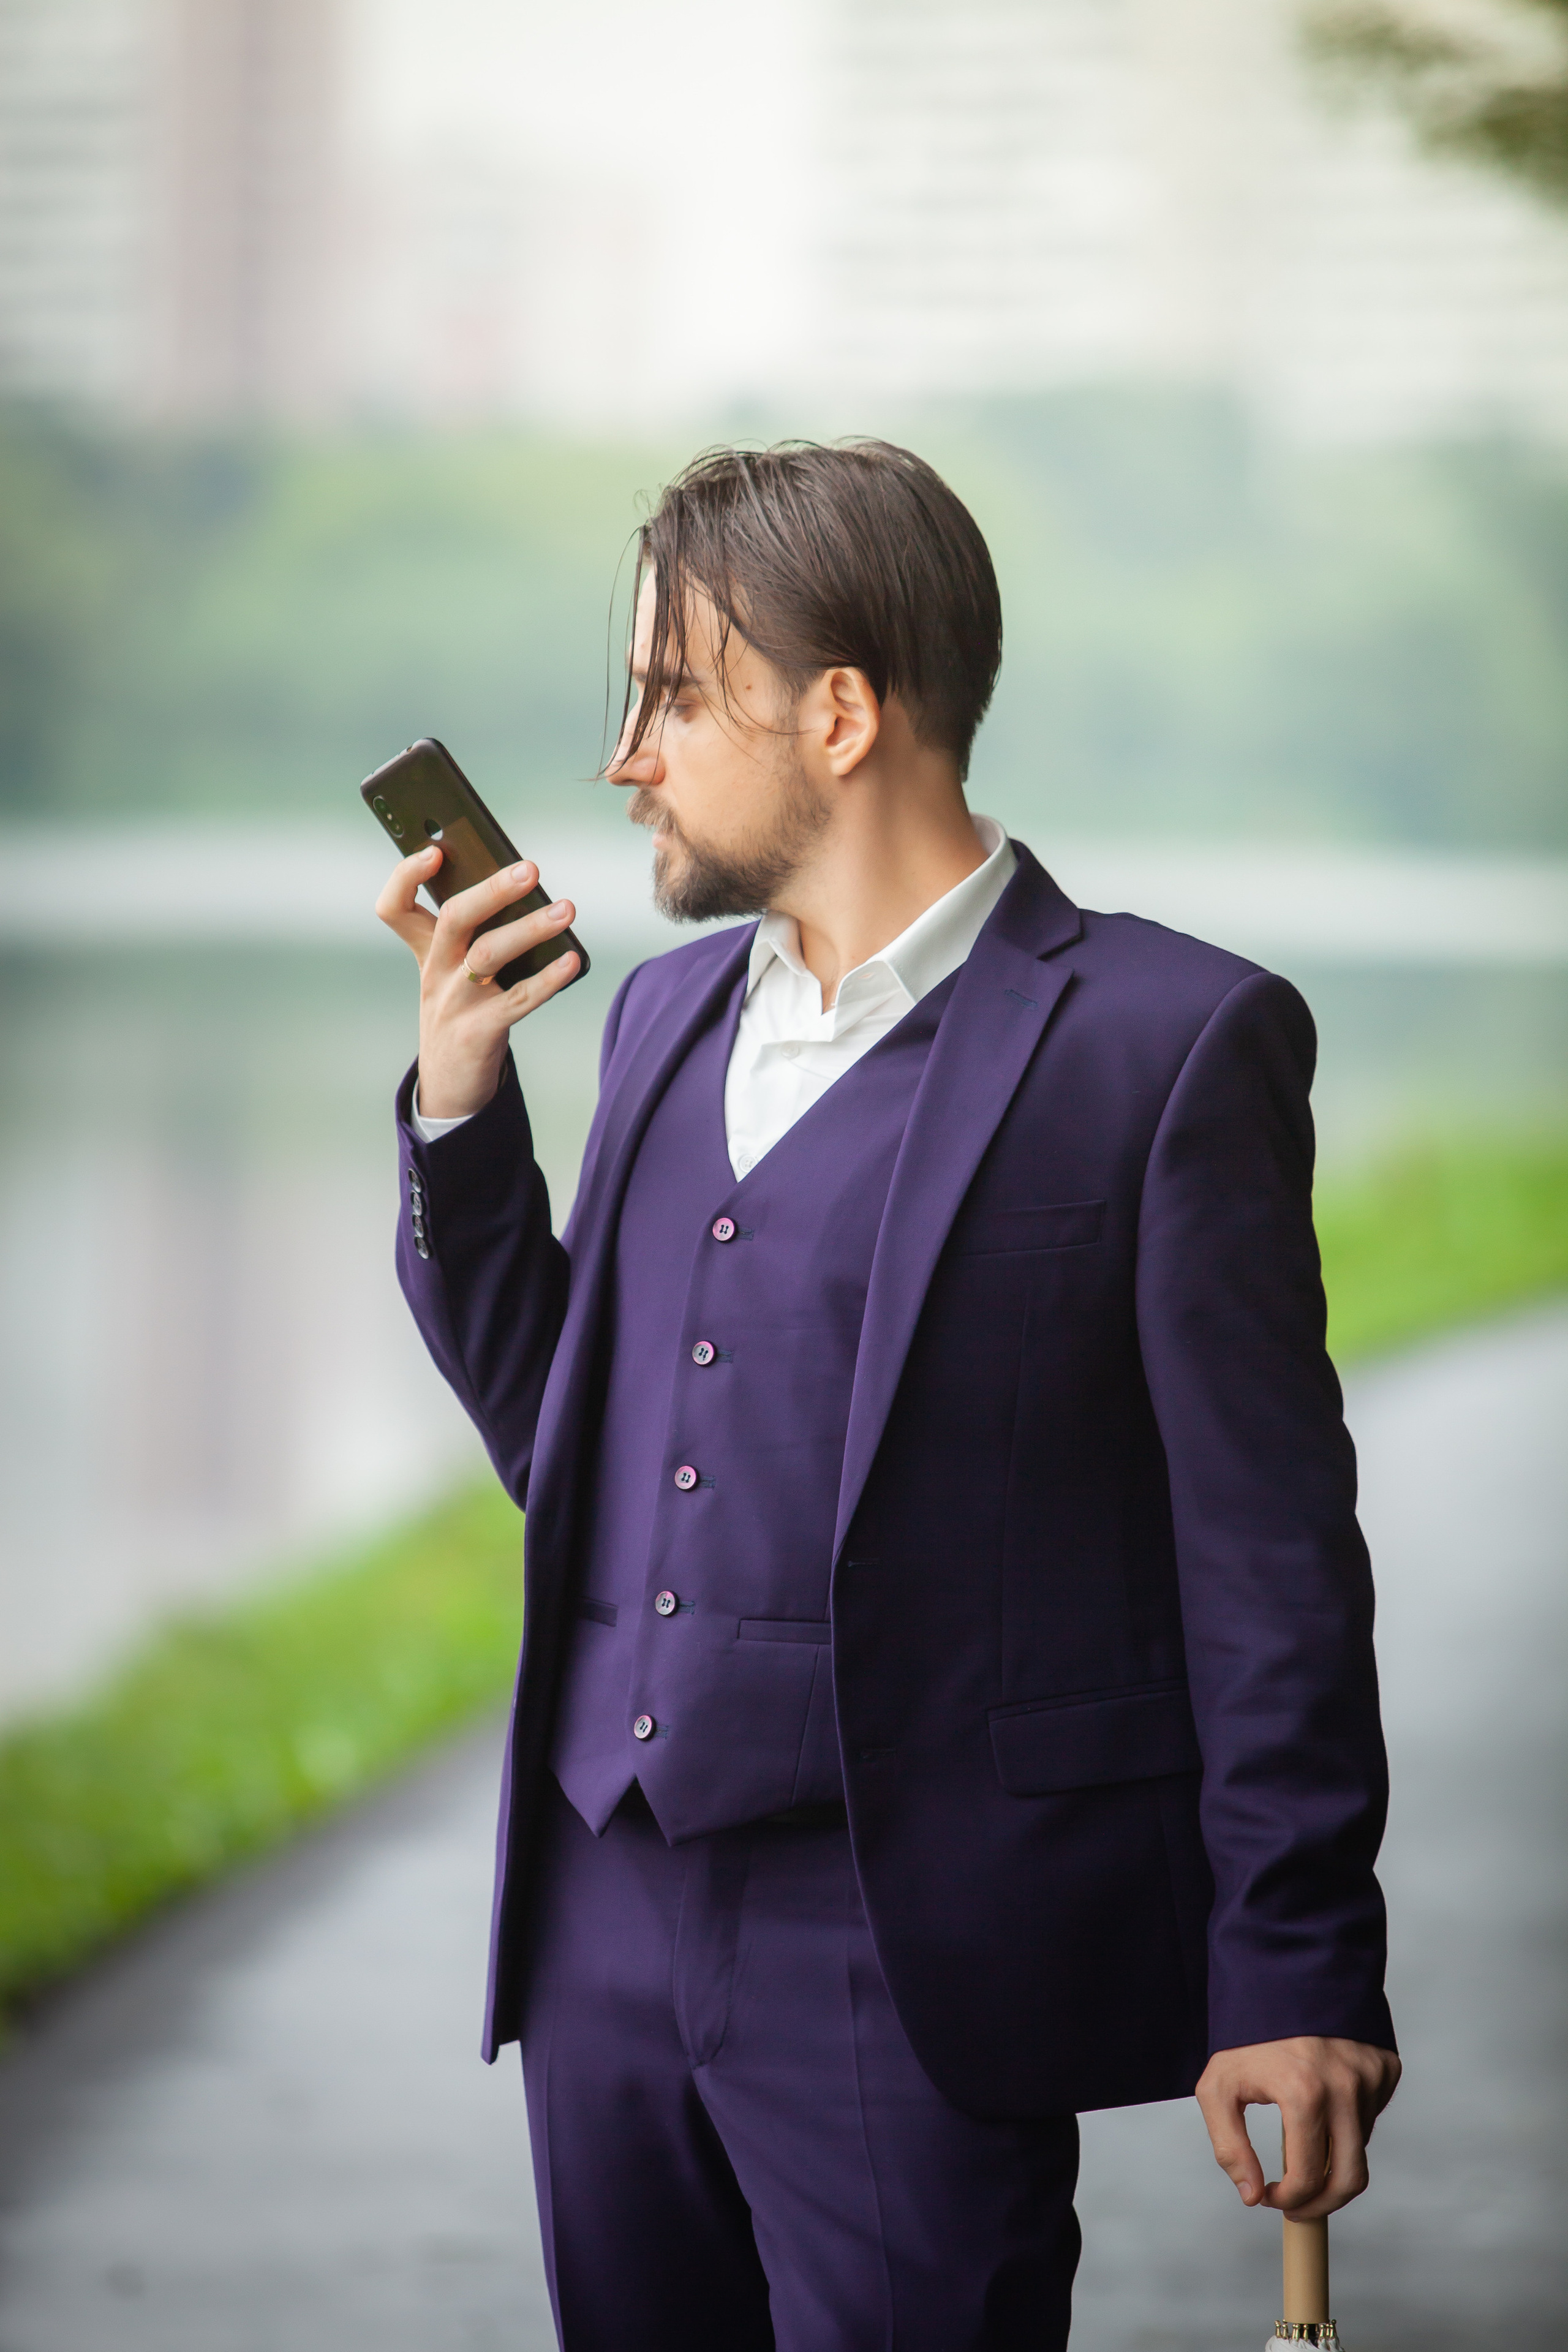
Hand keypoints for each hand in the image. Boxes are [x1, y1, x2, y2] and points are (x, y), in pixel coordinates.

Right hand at [375, 846, 578, 1118]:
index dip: (406, 876)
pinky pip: (518, 1000)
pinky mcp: (481, 1032)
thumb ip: (475, 934)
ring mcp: (457, 1003)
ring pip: (489, 955)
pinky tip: (572, 960)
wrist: (450, 1088)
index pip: (396, 908)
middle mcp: (436, 973)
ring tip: (567, 909)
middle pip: (454, 919)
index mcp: (426, 952)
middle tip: (530, 868)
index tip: (434, 851)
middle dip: (491, 890)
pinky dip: (548, 979)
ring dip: (531, 928)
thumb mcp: (454, 973)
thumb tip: (522, 885)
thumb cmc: (463, 1013)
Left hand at [1196, 2036, 1400, 2219]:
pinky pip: (1372, 2116)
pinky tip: (1324, 2105)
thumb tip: (1251, 2196)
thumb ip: (1229, 2146)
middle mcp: (1347, 2088)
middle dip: (1324, 2205)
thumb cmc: (1249, 2032)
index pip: (1308, 2179)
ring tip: (1302, 2143)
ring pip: (1360, 2148)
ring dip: (1333, 2159)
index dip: (1288, 2201)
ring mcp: (1372, 2077)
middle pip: (1350, 2179)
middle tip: (1300, 2206)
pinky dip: (1349, 2125)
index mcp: (1304, 2093)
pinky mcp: (1387, 2068)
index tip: (1271, 2197)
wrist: (1285, 1974)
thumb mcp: (1219, 2086)